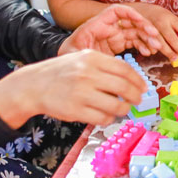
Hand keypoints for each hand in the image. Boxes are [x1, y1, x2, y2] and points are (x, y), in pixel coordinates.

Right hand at [0, 49, 152, 128]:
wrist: (33, 85)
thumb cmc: (62, 72)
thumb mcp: (82, 59)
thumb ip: (105, 66)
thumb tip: (132, 80)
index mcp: (91, 58)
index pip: (124, 69)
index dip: (138, 80)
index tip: (143, 87)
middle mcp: (87, 74)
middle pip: (124, 88)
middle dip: (135, 96)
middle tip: (137, 100)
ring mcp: (81, 93)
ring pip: (116, 105)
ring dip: (124, 109)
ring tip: (122, 108)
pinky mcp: (76, 110)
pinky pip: (103, 118)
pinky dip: (109, 118)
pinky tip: (106, 114)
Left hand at [59, 4, 160, 57]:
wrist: (67, 62)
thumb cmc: (68, 53)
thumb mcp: (74, 52)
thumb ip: (87, 52)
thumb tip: (101, 59)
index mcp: (97, 24)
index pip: (116, 11)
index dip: (130, 13)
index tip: (141, 20)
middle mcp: (108, 27)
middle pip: (130, 22)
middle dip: (145, 27)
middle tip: (155, 36)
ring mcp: (114, 36)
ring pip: (135, 32)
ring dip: (148, 38)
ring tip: (157, 46)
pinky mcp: (118, 44)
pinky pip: (134, 42)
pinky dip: (143, 46)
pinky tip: (149, 52)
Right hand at [124, 2, 177, 59]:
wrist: (138, 10)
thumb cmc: (157, 15)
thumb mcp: (169, 16)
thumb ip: (177, 26)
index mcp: (169, 17)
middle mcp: (160, 23)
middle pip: (172, 38)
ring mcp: (150, 29)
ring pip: (160, 44)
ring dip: (168, 52)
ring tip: (175, 58)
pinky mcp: (142, 35)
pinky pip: (149, 46)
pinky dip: (153, 50)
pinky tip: (157, 52)